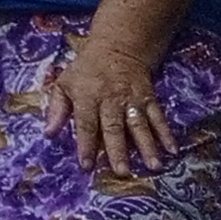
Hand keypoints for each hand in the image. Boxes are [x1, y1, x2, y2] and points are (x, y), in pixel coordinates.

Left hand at [43, 29, 179, 178]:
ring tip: (153, 166)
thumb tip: (48, 134)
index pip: (85, 123)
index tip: (87, 166)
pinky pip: (158, 117)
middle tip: (122, 172)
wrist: (116, 47)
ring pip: (139, 124)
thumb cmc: (86, 70)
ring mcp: (132, 98)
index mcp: (87, 96)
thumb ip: (56, 109)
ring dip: (147, 146)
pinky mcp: (148, 97)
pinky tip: (172, 150)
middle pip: (114, 127)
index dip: (85, 145)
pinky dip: (166, 133)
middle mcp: (110, 99)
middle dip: (118, 150)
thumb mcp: (64, 83)